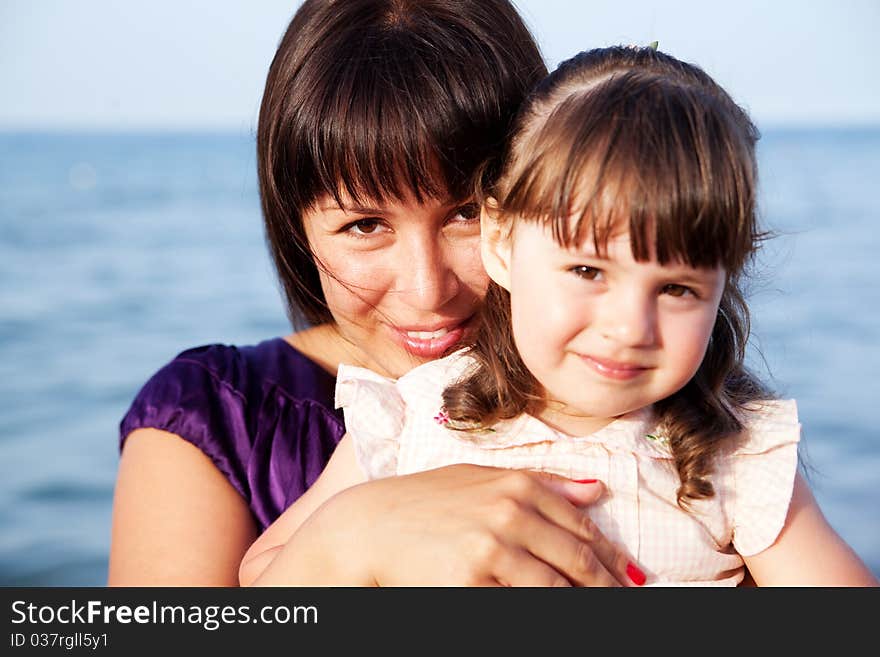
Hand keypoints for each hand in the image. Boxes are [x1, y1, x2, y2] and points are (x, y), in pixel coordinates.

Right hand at [254, 464, 644, 586]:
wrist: (367, 526)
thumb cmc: (423, 501)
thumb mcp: (478, 478)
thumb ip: (541, 483)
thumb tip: (596, 490)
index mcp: (517, 485)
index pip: (583, 530)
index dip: (613, 561)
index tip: (631, 581)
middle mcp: (510, 512)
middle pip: (579, 562)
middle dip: (609, 589)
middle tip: (628, 602)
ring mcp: (492, 548)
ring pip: (558, 590)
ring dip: (584, 605)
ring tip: (599, 616)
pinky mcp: (472, 582)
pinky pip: (522, 606)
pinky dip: (544, 613)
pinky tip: (558, 616)